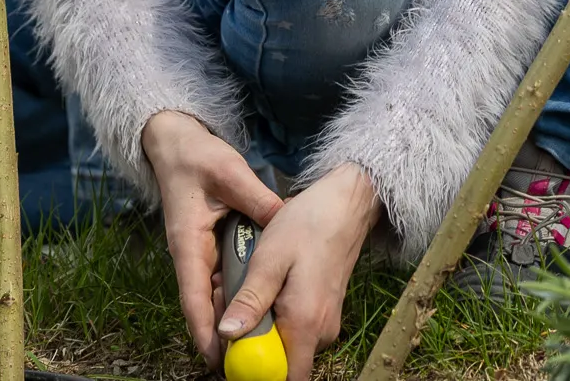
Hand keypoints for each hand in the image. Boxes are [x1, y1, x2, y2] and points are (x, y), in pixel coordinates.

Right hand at [141, 112, 285, 369]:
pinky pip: (227, 277)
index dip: (205, 330)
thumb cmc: (196, 157)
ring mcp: (202, 253)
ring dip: (236, 316)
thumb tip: (285, 220)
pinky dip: (242, 294)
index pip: (194, 296)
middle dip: (226, 333)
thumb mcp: (229, 173)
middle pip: (208, 304)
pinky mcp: (212, 247)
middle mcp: (192, 254)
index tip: (216, 358)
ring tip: (263, 343)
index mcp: (188, 242)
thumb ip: (257, 199)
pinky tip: (263, 306)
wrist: (177, 143)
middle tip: (251, 359)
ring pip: (219, 294)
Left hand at [217, 164, 379, 380]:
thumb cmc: (308, 227)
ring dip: (257, 323)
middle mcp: (320, 332)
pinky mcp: (322, 311)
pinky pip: (293, 326)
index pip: (285, 377)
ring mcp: (324, 323)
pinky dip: (271, 312)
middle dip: (248, 340)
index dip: (256, 372)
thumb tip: (226, 334)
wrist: (344, 207)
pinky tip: (258, 282)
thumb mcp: (270, 259)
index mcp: (305, 324)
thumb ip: (250, 300)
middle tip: (225, 303)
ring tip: (238, 284)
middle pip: (279, 360)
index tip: (232, 350)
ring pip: (284, 342)